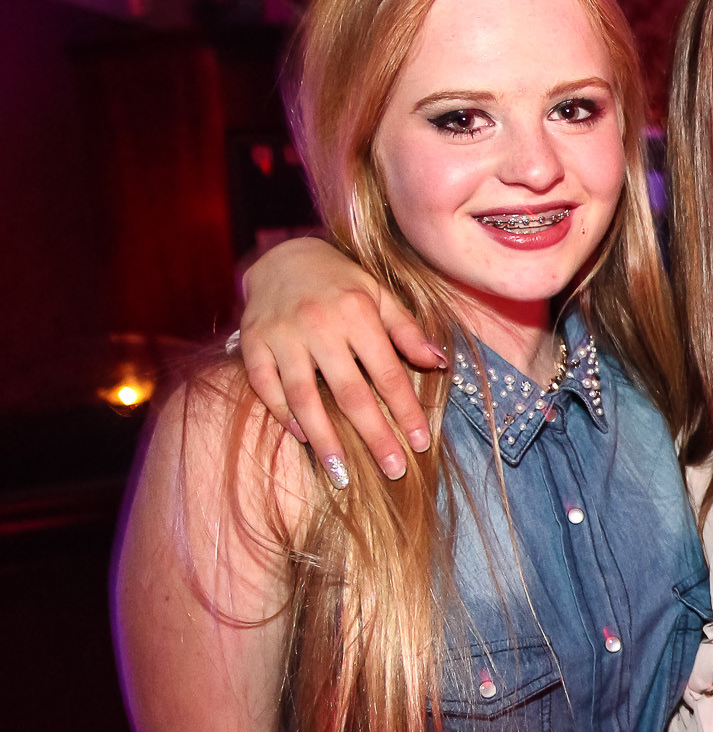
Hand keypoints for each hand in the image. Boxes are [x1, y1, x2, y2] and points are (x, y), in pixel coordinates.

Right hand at [238, 237, 446, 480]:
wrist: (283, 257)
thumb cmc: (342, 283)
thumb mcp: (380, 296)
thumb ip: (408, 331)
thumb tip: (440, 364)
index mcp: (357, 313)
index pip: (388, 373)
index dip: (405, 410)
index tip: (421, 442)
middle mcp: (319, 325)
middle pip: (350, 393)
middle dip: (374, 435)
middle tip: (394, 470)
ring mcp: (282, 335)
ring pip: (304, 398)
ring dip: (325, 438)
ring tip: (342, 474)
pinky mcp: (253, 343)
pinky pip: (266, 387)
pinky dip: (283, 414)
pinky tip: (304, 436)